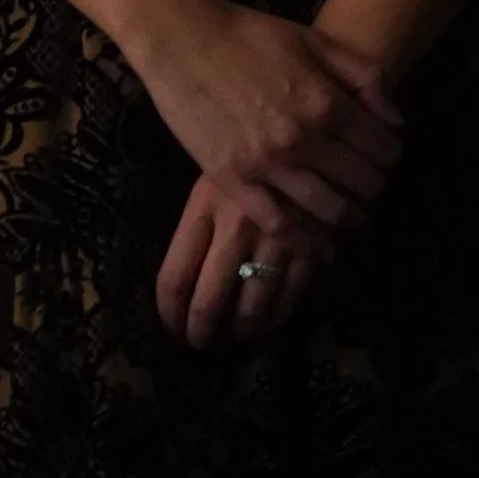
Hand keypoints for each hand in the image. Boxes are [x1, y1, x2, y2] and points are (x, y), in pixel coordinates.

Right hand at [132, 0, 403, 231]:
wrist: (182, 39)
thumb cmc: (249, 35)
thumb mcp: (316, 41)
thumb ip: (364, 75)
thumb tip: (396, 121)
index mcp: (327, 102)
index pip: (384, 148)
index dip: (391, 156)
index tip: (384, 157)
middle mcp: (303, 138)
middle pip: (362, 182)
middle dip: (374, 187)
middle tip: (368, 186)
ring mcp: (267, 162)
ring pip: (329, 209)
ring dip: (349, 218)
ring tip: (350, 215)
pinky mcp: (233, 179)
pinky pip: (277, 224)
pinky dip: (305, 242)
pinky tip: (321, 249)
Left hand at [156, 168, 328, 349]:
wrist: (306, 132)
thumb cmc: (247, 151)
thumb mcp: (213, 176)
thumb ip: (199, 224)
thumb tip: (184, 280)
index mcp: (201, 209)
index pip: (173, 277)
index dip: (170, 313)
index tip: (171, 328)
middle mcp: (233, 230)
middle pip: (208, 300)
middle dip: (201, 332)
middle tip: (200, 345)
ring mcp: (272, 240)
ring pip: (251, 307)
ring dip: (241, 332)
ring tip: (235, 341)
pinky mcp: (309, 246)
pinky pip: (291, 296)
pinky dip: (278, 318)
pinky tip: (270, 324)